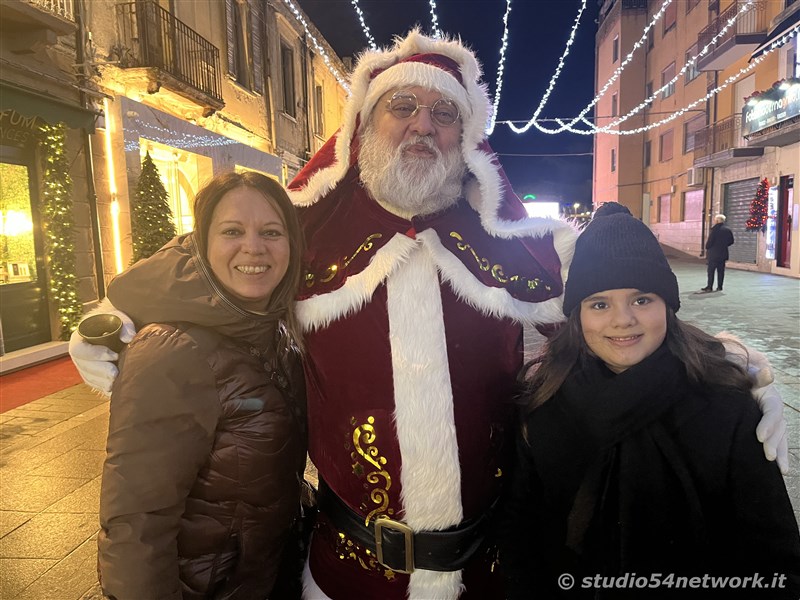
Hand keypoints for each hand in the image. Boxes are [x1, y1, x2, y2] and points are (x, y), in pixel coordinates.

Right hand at [69, 300, 136, 394]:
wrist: (115, 327)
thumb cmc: (115, 320)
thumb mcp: (119, 317)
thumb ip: (125, 324)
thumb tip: (129, 337)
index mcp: (79, 337)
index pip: (79, 349)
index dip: (94, 354)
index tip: (113, 355)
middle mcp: (79, 354)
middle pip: (84, 367)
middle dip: (100, 371)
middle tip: (116, 374)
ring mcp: (84, 366)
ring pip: (89, 378)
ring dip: (102, 382)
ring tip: (116, 382)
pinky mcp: (93, 375)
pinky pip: (96, 384)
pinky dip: (105, 387)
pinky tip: (116, 388)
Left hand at [715, 332, 787, 473]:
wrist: (710, 358)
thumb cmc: (723, 356)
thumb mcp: (734, 353)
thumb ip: (751, 362)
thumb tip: (767, 376)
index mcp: (764, 387)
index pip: (772, 408)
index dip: (769, 423)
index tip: (758, 436)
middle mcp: (767, 400)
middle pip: (778, 424)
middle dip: (774, 441)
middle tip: (766, 456)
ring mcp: (762, 410)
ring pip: (779, 432)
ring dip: (779, 450)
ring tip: (780, 468)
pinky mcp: (754, 418)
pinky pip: (770, 435)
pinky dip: (775, 449)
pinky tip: (776, 466)